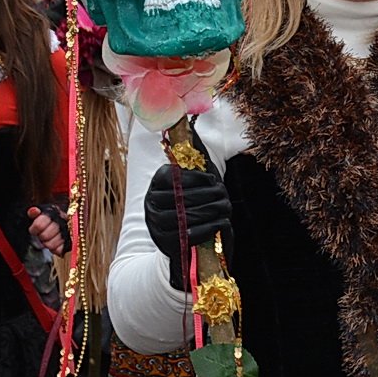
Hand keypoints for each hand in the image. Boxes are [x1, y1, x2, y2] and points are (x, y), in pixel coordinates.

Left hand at [28, 206, 68, 255]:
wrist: (59, 228)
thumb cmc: (47, 222)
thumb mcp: (39, 215)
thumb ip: (34, 213)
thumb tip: (33, 210)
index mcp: (54, 213)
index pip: (39, 225)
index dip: (34, 229)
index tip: (34, 230)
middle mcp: (63, 221)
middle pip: (44, 236)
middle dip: (41, 237)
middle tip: (41, 235)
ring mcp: (68, 232)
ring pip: (51, 244)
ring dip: (47, 244)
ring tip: (48, 240)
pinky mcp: (71, 243)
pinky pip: (59, 250)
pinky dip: (55, 249)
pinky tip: (54, 245)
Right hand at [144, 165, 233, 290]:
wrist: (178, 237)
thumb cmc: (189, 202)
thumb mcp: (189, 181)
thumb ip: (191, 161)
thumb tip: (194, 132)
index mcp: (155, 185)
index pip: (171, 178)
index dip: (194, 178)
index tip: (212, 179)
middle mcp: (151, 205)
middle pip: (181, 197)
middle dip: (208, 194)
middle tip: (224, 193)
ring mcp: (157, 226)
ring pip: (187, 216)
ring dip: (211, 210)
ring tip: (226, 206)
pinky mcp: (167, 243)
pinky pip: (191, 234)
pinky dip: (210, 227)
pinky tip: (222, 222)